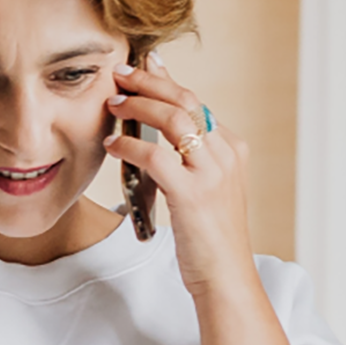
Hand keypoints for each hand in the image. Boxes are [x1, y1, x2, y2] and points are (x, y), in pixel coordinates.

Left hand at [103, 54, 299, 344]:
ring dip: (138, 105)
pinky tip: (112, 144)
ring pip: (173, 119)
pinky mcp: (193, 195)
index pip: (196, 102)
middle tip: (120, 72)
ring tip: (112, 103)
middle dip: (150, 81)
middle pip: (185, 101)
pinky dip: (130, 145)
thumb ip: (189, 161)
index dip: (166, 81)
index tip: (143, 66)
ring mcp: (212, 174)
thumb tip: (154, 134)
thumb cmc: (209, 240)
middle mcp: (226, 155)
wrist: (225, 278)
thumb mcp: (206, 191)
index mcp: (233, 149)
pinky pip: (156, 156)